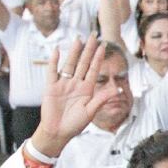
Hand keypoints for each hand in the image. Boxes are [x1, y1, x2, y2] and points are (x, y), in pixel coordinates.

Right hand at [32, 35, 117, 157]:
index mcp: (87, 89)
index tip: (104, 45)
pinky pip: (52, 72)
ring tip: (78, 39)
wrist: (57, 133)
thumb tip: (116, 89)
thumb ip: (101, 99)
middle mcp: (76, 83)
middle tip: (93, 35)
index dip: (99, 57)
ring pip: (70, 64)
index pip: (94, 69)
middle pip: (83, 62)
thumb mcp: (90, 111)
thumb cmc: (75, 124)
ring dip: (74, 52)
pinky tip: (57, 51)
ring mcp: (64, 84)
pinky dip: (54, 61)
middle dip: (89, 49)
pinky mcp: (51, 87)